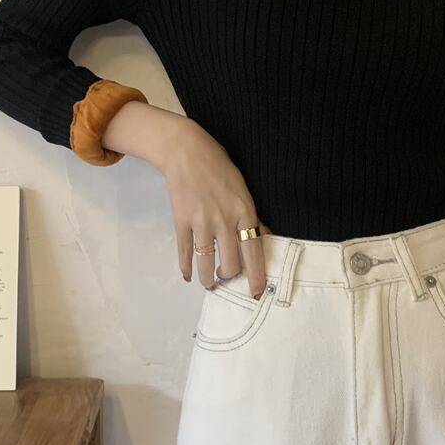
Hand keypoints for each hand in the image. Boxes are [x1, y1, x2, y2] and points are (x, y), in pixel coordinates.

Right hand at [159, 118, 271, 297]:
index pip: (254, 252)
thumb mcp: (243, 190)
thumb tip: (263, 237)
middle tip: (226, 276)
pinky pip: (185, 252)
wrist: (187, 152)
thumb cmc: (219, 168)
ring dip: (208, 279)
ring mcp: (201, 222)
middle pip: (231, 263)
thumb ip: (252, 216)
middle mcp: (225, 220)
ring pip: (206, 263)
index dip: (257, 277)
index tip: (257, 293)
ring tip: (209, 283)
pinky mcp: (182, 221)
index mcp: (244, 211)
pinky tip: (188, 275)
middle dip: (229, 276)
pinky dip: (186, 267)